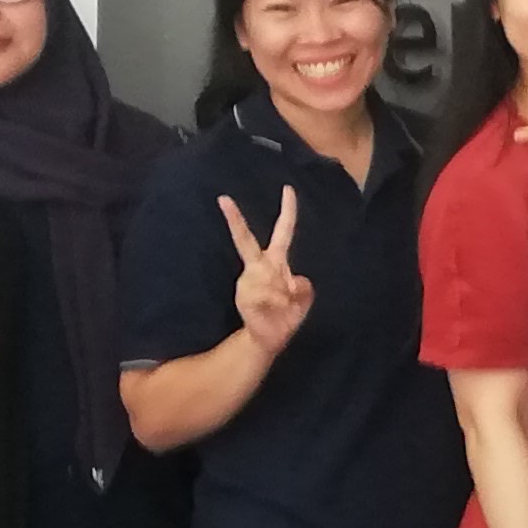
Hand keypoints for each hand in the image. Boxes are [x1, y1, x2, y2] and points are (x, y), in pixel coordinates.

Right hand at [220, 188, 313, 357]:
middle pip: (246, 240)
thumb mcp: (304, 298)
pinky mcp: (244, 296)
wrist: (268, 339)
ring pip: (270, 278)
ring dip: (282, 295)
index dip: (287, 211)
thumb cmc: (286, 314)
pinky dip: (276, 304)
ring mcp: (249, 281)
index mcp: (276, 262)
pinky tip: (272, 310)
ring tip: (281, 306)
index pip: (283, 231)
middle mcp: (259, 267)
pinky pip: (266, 296)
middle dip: (235, 220)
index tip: (288, 188)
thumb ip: (305, 287)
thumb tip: (294, 281)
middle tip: (223, 198)